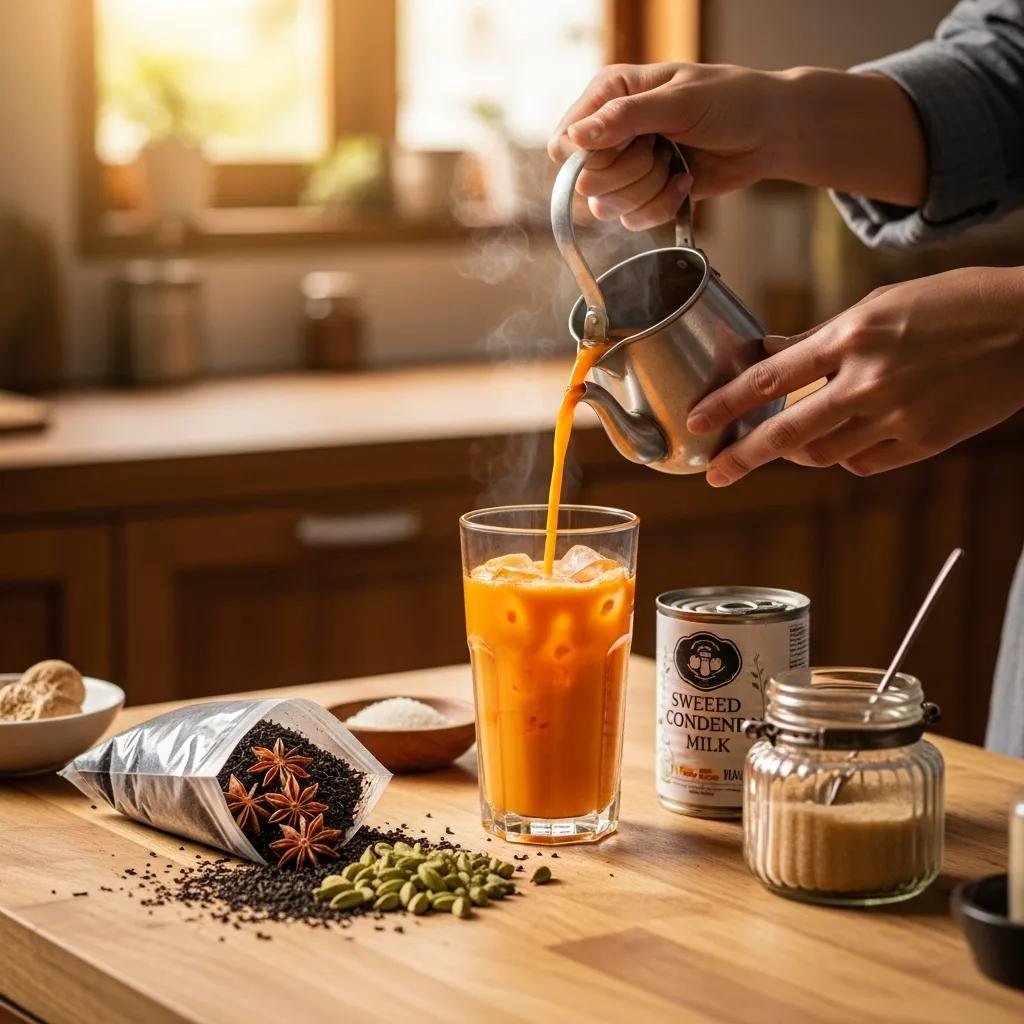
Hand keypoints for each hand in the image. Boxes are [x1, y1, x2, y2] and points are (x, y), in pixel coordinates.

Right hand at [548, 63, 786, 228]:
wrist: (770, 133)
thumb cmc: (732, 101)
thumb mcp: (680, 101)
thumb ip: (625, 118)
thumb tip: (575, 138)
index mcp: (609, 94)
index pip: (565, 143)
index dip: (590, 158)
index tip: (630, 146)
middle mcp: (610, 132)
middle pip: (585, 181)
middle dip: (631, 173)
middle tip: (662, 149)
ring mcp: (627, 166)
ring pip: (607, 207)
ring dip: (650, 190)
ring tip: (677, 162)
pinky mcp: (644, 194)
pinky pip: (632, 220)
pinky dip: (663, 206)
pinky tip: (685, 181)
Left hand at [686, 267, 1023, 484]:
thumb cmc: (953, 304)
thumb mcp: (879, 303)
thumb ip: (819, 336)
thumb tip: (770, 351)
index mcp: (851, 336)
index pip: (769, 379)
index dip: (725, 403)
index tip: (697, 421)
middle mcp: (866, 380)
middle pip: (785, 433)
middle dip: (741, 457)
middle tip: (715, 474)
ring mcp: (896, 416)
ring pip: (822, 455)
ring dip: (796, 454)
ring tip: (786, 447)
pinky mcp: (923, 442)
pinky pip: (863, 464)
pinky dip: (844, 458)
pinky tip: (844, 443)